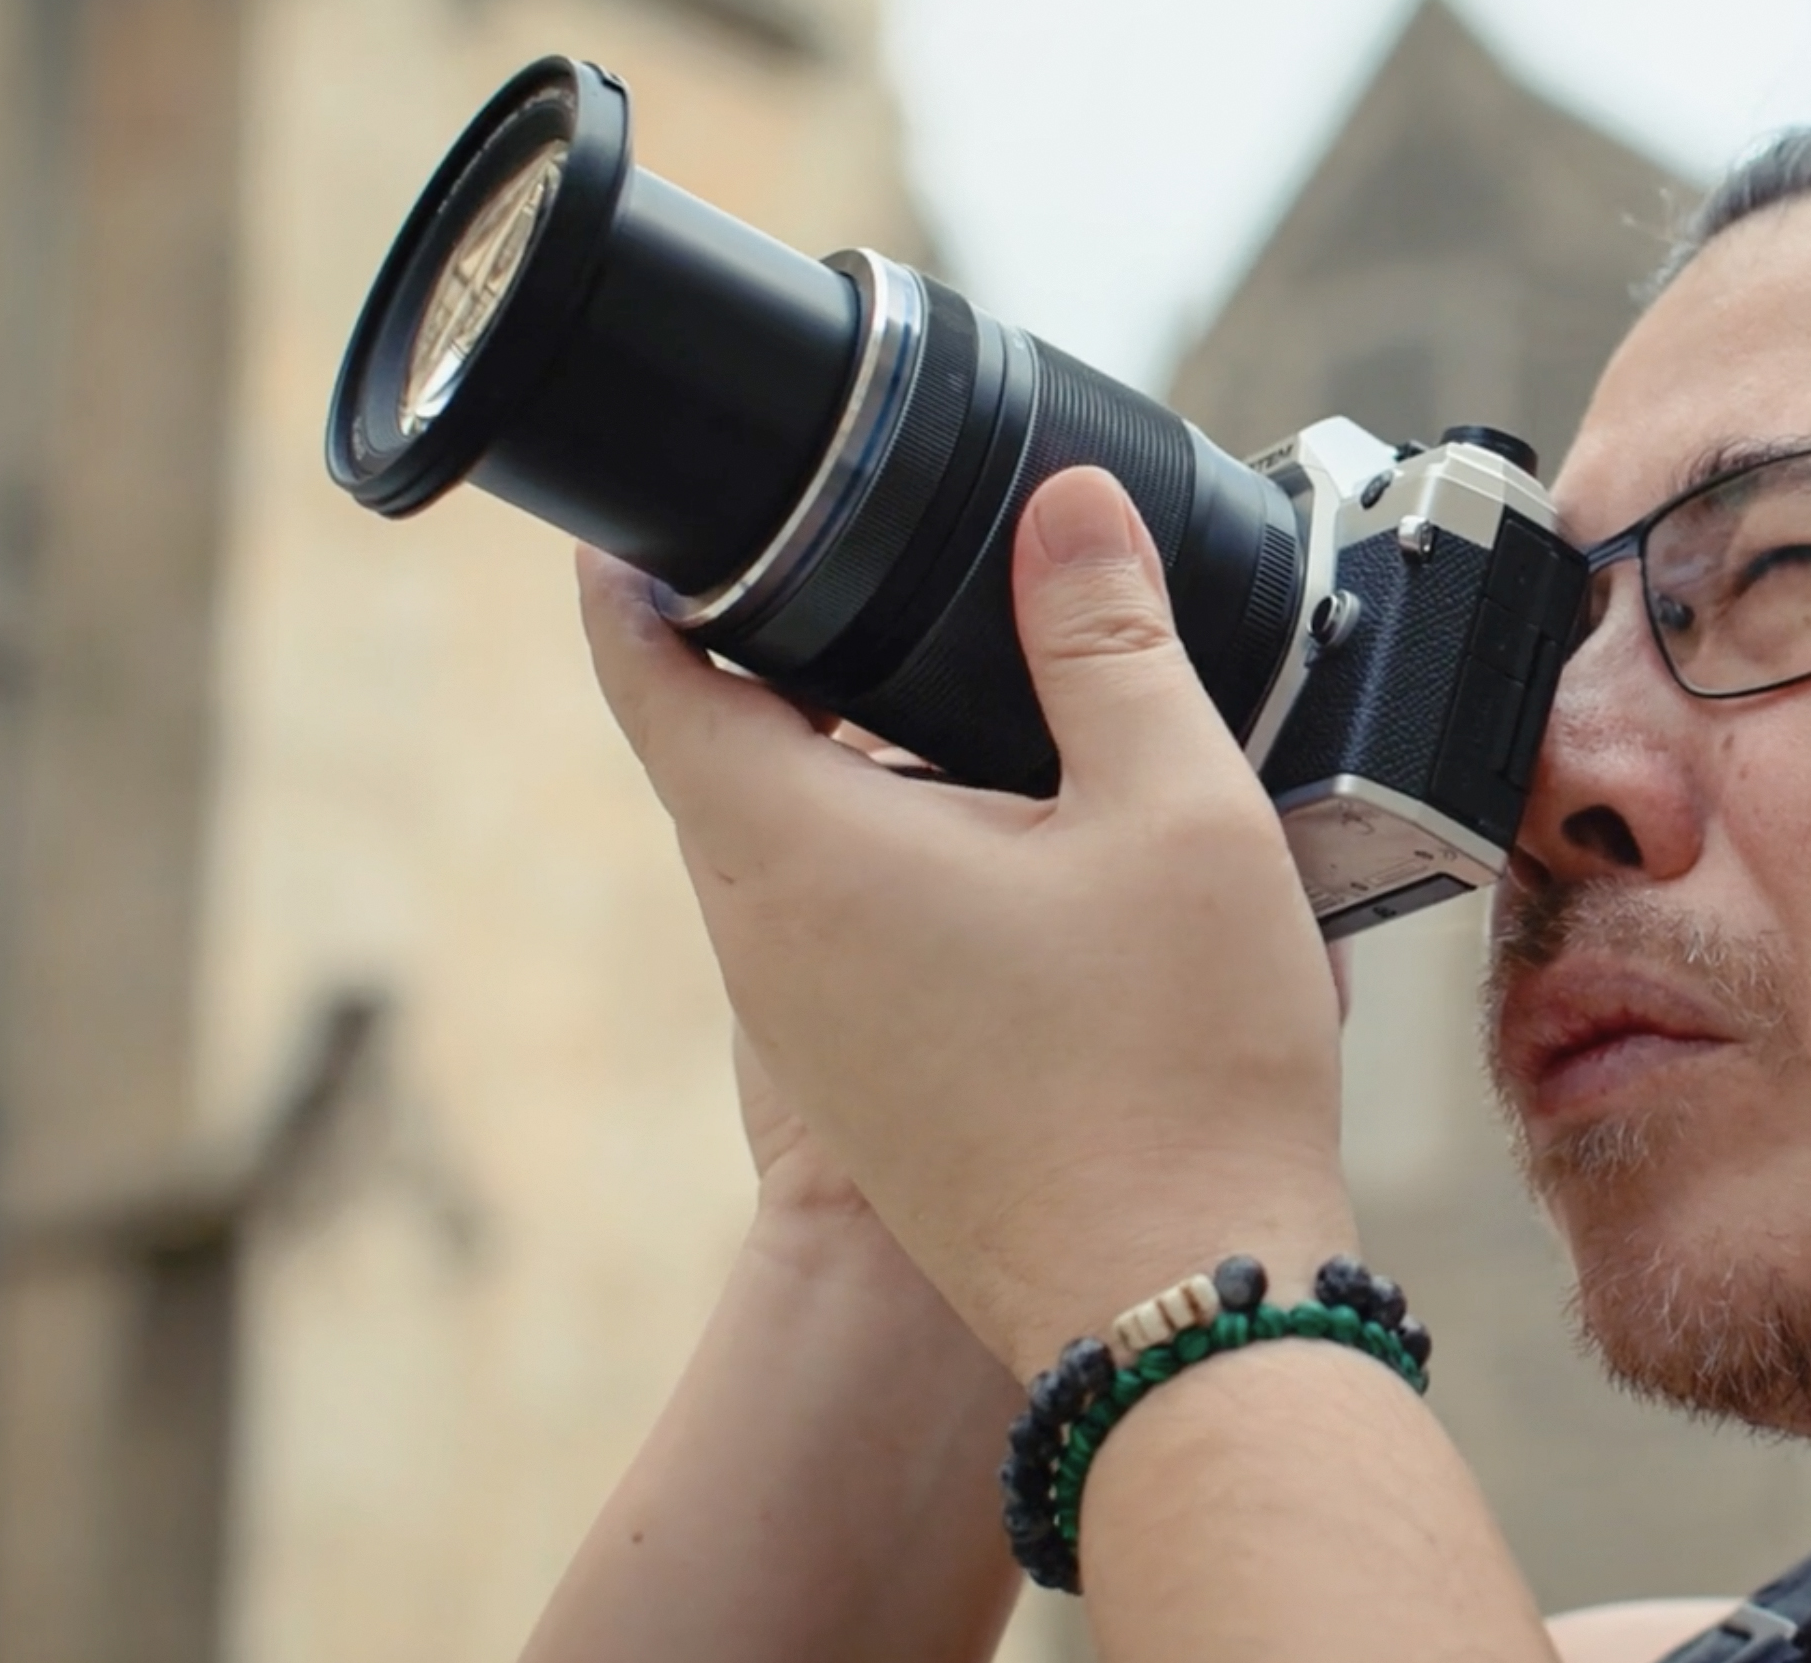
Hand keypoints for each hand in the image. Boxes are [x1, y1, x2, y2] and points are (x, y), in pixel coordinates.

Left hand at [577, 468, 1356, 1368]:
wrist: (1171, 1309)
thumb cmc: (1168, 1074)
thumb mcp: (1174, 812)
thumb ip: (1111, 641)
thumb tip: (1067, 507)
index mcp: (795, 851)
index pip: (648, 669)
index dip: (636, 569)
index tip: (655, 500)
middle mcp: (766, 940)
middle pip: (724, 749)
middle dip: (782, 648)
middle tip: (874, 558)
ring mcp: (808, 1027)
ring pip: (791, 843)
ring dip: (855, 761)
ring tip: (979, 697)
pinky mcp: (866, 1085)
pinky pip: (843, 925)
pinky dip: (897, 853)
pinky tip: (1027, 850)